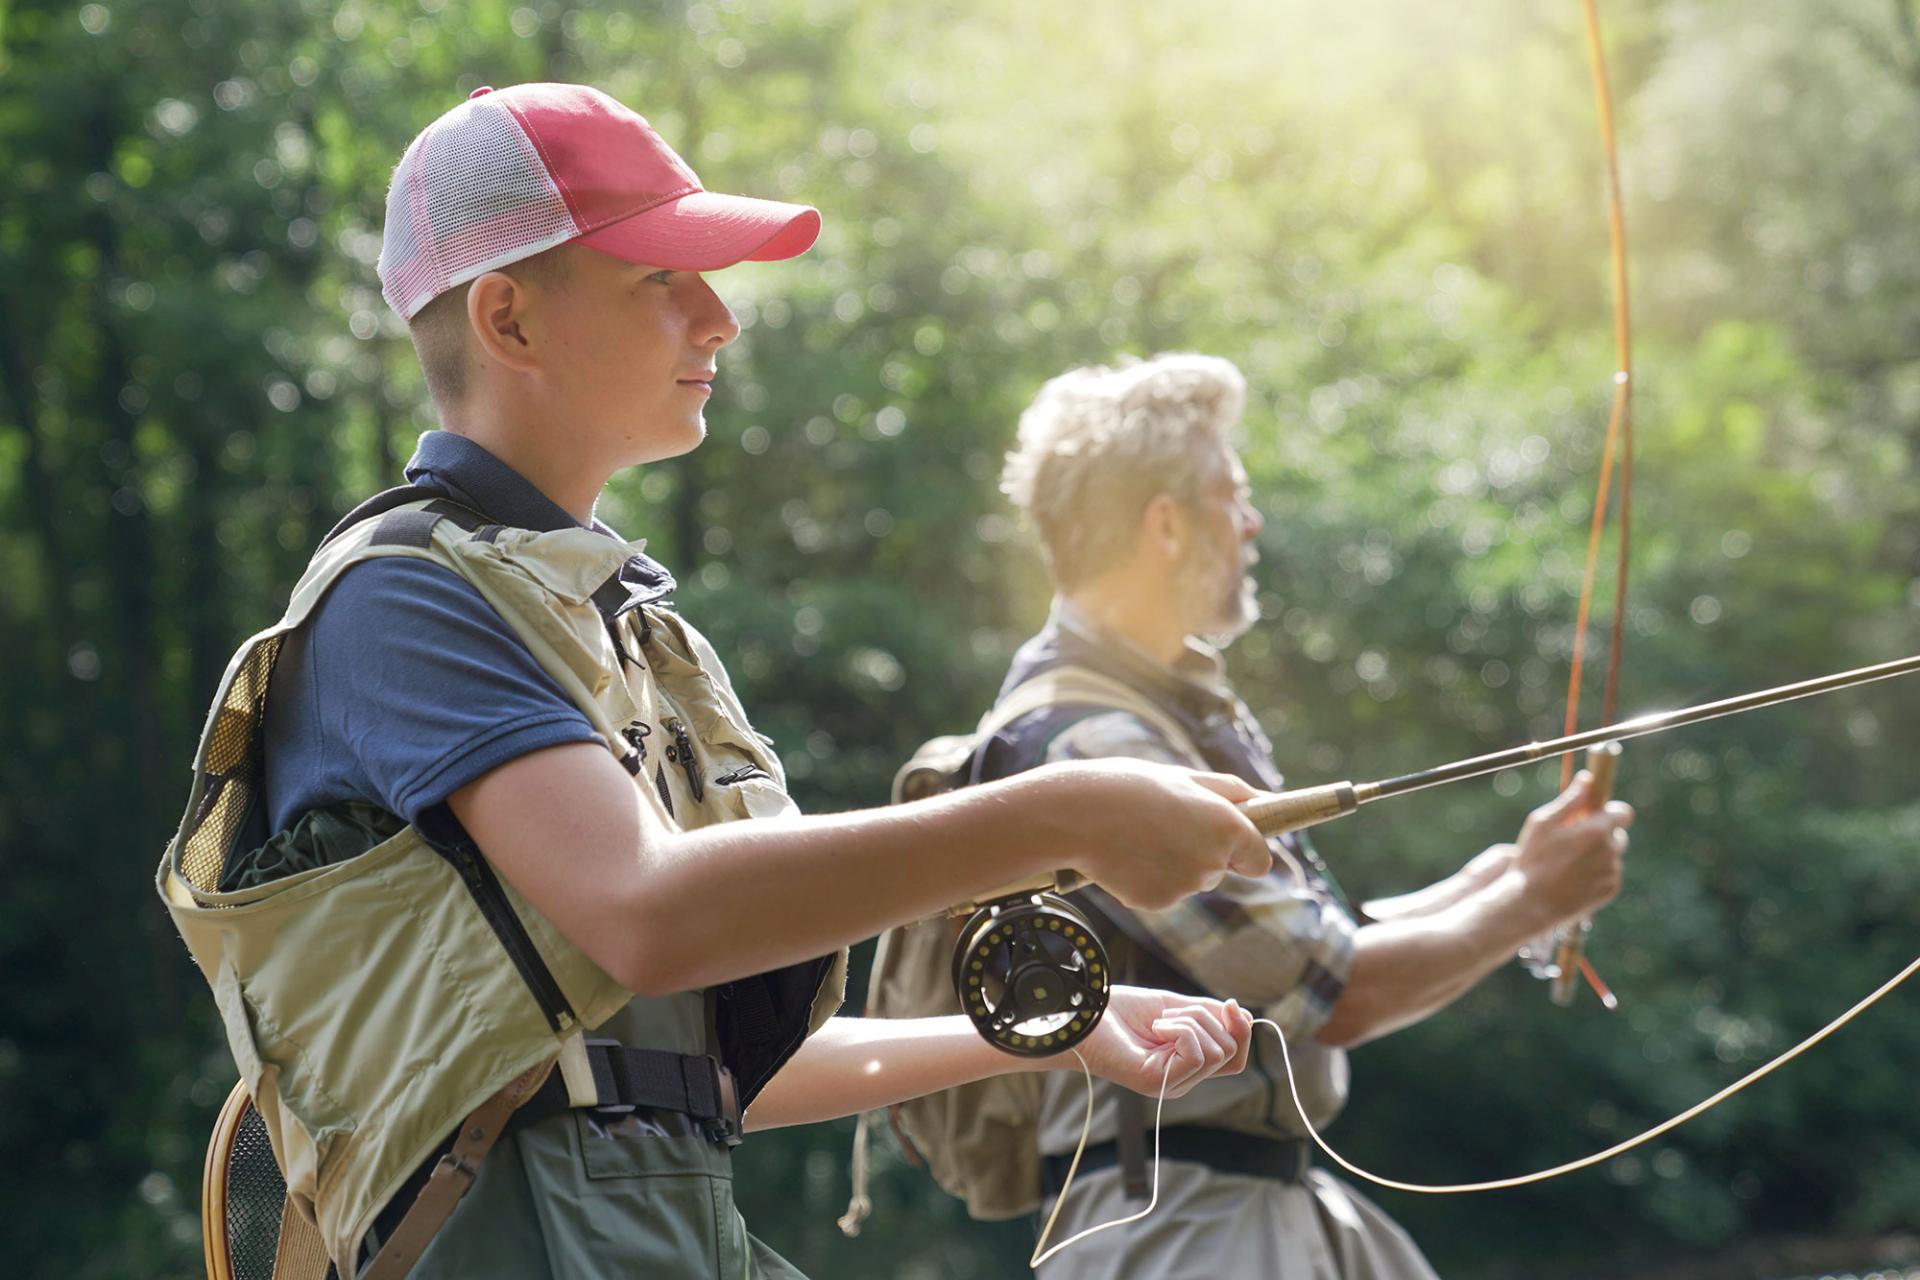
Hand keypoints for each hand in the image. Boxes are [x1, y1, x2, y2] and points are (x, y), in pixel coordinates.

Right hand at [1022, 760, 1272, 909]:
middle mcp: (1212, 863)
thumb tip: (1263, 799)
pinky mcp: (1156, 902)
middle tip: (1161, 823)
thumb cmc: (1130, 787)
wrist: (1076, 814)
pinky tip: (1125, 855)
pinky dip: (1146, 878)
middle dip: (1198, 851)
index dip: (1245, 851)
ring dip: (1170, 863)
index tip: (1228, 842)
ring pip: (1187, 881)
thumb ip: (1229, 791)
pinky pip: (1160, 892)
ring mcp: (1184, 888)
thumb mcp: (1183, 777)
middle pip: (1218, 869)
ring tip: (1137, 835)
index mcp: (1227, 829)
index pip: (1260, 860)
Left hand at [1064, 985, 1252, 1098]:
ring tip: (1160, 1021)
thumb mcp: (1175, 1007)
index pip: (1234, 1058)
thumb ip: (1208, 1015)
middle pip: (1231, 1055)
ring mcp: (1171, 1085)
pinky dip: (1181, 1030)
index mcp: (1187, 1063)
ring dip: (1192, 1022)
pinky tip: (1156, 1028)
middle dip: (1210, 1021)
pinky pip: (1197, 1054)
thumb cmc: (1120, 1011)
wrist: (1084, 1014)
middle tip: (1173, 1013)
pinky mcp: (1158, 1083)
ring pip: (1217, 1051)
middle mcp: (1183, 1079)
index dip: (1241, 1032)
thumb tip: (1245, 1017)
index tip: (1231, 1005)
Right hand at [1511, 772, 1632, 929]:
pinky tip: (1573, 878)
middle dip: (1600, 834)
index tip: (1595, 814)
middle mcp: (1610, 851)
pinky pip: (1609, 874)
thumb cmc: (1533, 860)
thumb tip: (1587, 779)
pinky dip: (1596, 873)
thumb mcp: (1542, 823)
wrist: (1532, 904)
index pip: (1623, 812)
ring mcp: (1612, 872)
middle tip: (1573, 841)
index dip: (1610, 810)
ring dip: (1597, 854)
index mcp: (1596, 831)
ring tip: (1568, 863)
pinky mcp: (1610, 890)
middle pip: (1617, 834)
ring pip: (1612, 855)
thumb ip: (1570, 800)